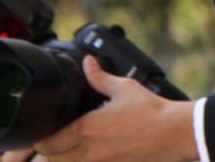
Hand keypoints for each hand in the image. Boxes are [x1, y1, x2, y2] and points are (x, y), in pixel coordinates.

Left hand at [24, 56, 197, 161]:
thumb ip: (100, 77)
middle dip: (43, 157)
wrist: (176, 133)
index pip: (46, 142)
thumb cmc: (153, 111)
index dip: (38, 140)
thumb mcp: (125, 88)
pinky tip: (87, 158)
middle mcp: (88, 152)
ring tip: (63, 154)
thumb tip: (88, 63)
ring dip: (60, 161)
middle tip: (48, 147)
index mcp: (87, 128)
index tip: (42, 134)